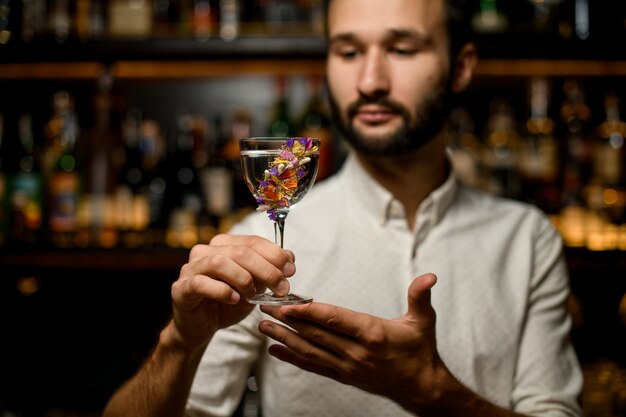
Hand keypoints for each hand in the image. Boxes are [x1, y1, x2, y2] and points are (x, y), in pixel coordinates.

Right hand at [168, 234, 295, 350]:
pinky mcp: (181, 287)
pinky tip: (234, 300)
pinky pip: (201, 283)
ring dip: (244, 278)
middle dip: (267, 269)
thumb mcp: (255, 286)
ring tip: (253, 294)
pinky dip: (221, 290)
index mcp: (224, 245)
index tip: (291, 270)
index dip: (275, 254)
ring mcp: (191, 268)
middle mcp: (206, 251)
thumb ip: (269, 270)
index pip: (253, 242)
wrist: (201, 328)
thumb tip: (290, 257)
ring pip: (220, 262)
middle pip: (241, 251)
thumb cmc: (227, 303)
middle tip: (282, 287)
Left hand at [258, 273, 445, 410]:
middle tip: (264, 308)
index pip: (335, 320)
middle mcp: (356, 352)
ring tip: (262, 327)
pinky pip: (313, 366)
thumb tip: (430, 276)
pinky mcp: (344, 376)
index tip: (287, 305)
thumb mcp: (424, 321)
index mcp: (373, 334)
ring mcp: (348, 366)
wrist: (422, 388)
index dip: (309, 312)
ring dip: (284, 338)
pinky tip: (276, 350)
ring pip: (310, 350)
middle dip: (287, 321)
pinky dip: (293, 358)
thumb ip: (420, 296)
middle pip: (315, 334)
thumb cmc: (420, 351)